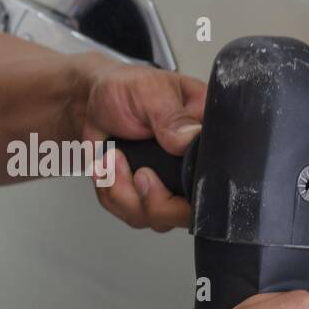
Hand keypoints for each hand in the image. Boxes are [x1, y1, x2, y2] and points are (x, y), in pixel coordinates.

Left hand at [82, 62, 206, 231]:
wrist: (92, 100)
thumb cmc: (125, 89)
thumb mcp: (150, 92)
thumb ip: (172, 116)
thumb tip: (191, 139)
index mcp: (209, 139)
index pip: (216, 181)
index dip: (191, 192)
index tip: (152, 174)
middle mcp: (196, 168)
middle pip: (188, 213)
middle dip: (153, 203)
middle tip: (136, 173)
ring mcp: (174, 187)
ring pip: (158, 220)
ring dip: (125, 195)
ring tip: (112, 159)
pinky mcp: (150, 197)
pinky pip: (133, 215)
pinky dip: (112, 195)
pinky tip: (108, 169)